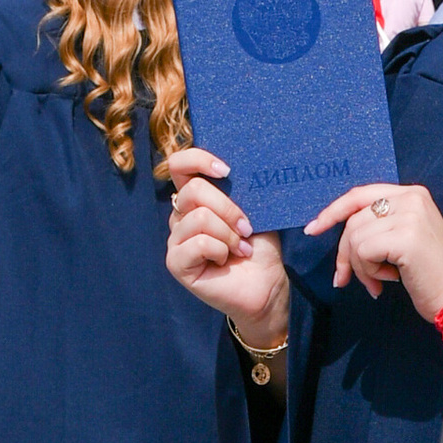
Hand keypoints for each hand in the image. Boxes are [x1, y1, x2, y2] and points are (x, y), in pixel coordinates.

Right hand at [164, 146, 286, 335]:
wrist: (267, 283)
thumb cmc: (259, 246)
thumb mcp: (252, 209)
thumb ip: (236, 188)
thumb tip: (234, 165)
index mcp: (196, 198)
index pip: (179, 165)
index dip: (198, 159)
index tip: (227, 171)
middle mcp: (181, 216)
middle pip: (192, 191)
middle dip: (227, 208)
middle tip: (246, 228)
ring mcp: (176, 240)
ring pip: (198, 218)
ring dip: (228, 234)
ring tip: (240, 247)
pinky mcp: (176, 263)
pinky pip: (198, 243)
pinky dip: (219, 249)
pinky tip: (225, 260)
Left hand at [304, 178, 442, 313]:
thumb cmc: (429, 274)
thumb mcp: (404, 237)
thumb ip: (378, 224)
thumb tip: (338, 228)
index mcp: (412, 194)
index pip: (359, 195)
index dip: (332, 211)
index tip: (313, 228)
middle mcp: (412, 198)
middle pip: (353, 219)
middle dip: (344, 253)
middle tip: (346, 278)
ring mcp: (410, 215)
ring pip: (355, 238)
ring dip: (360, 267)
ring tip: (379, 281)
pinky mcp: (405, 236)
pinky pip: (363, 252)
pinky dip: (369, 272)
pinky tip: (389, 280)